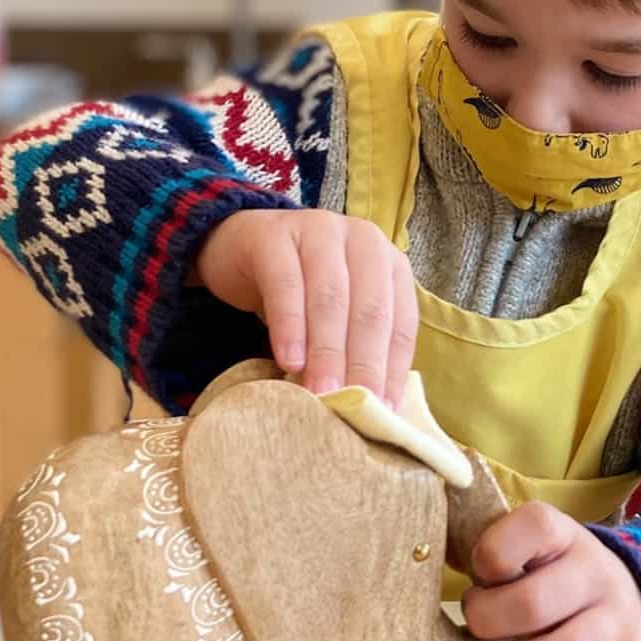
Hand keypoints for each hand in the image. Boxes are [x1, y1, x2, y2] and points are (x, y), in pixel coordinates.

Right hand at [196, 209, 417, 403]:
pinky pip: (285, 284)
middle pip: (369, 309)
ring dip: (327, 351)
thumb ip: (358, 346)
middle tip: (354, 407)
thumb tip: (375, 407)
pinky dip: (289, 326)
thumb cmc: (300, 291)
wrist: (240, 250)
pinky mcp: (273, 234)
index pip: (400, 320)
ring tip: (322, 392)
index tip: (384, 410)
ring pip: (330, 297)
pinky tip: (289, 360)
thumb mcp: (338, 316)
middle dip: (362, 364)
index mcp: (388, 262)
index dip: (392, 368)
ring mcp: (318, 229)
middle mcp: (363, 239)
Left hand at [461, 502, 640, 640]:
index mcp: (566, 534)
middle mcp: (598, 572)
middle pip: (537, 602)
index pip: (533, 527)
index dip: (491, 555)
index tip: (477, 575)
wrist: (627, 597)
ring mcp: (618, 621)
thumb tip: (423, 561)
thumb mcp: (526, 548)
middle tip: (471, 628)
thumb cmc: (549, 573)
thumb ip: (490, 555)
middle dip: (489, 622)